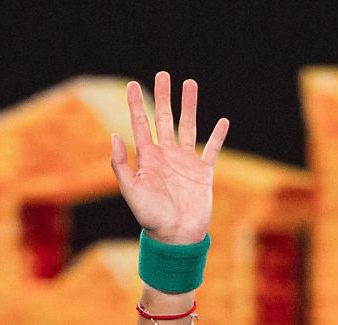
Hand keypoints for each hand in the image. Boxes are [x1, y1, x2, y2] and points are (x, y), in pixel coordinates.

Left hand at [109, 72, 229, 244]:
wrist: (176, 237)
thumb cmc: (151, 217)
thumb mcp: (131, 192)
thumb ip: (121, 165)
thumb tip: (114, 136)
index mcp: (148, 159)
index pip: (141, 125)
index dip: (135, 105)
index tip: (131, 85)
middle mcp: (166, 156)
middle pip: (164, 119)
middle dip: (164, 97)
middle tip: (164, 74)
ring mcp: (185, 163)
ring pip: (188, 127)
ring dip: (189, 106)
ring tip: (190, 84)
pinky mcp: (203, 173)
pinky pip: (212, 150)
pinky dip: (218, 136)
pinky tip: (223, 121)